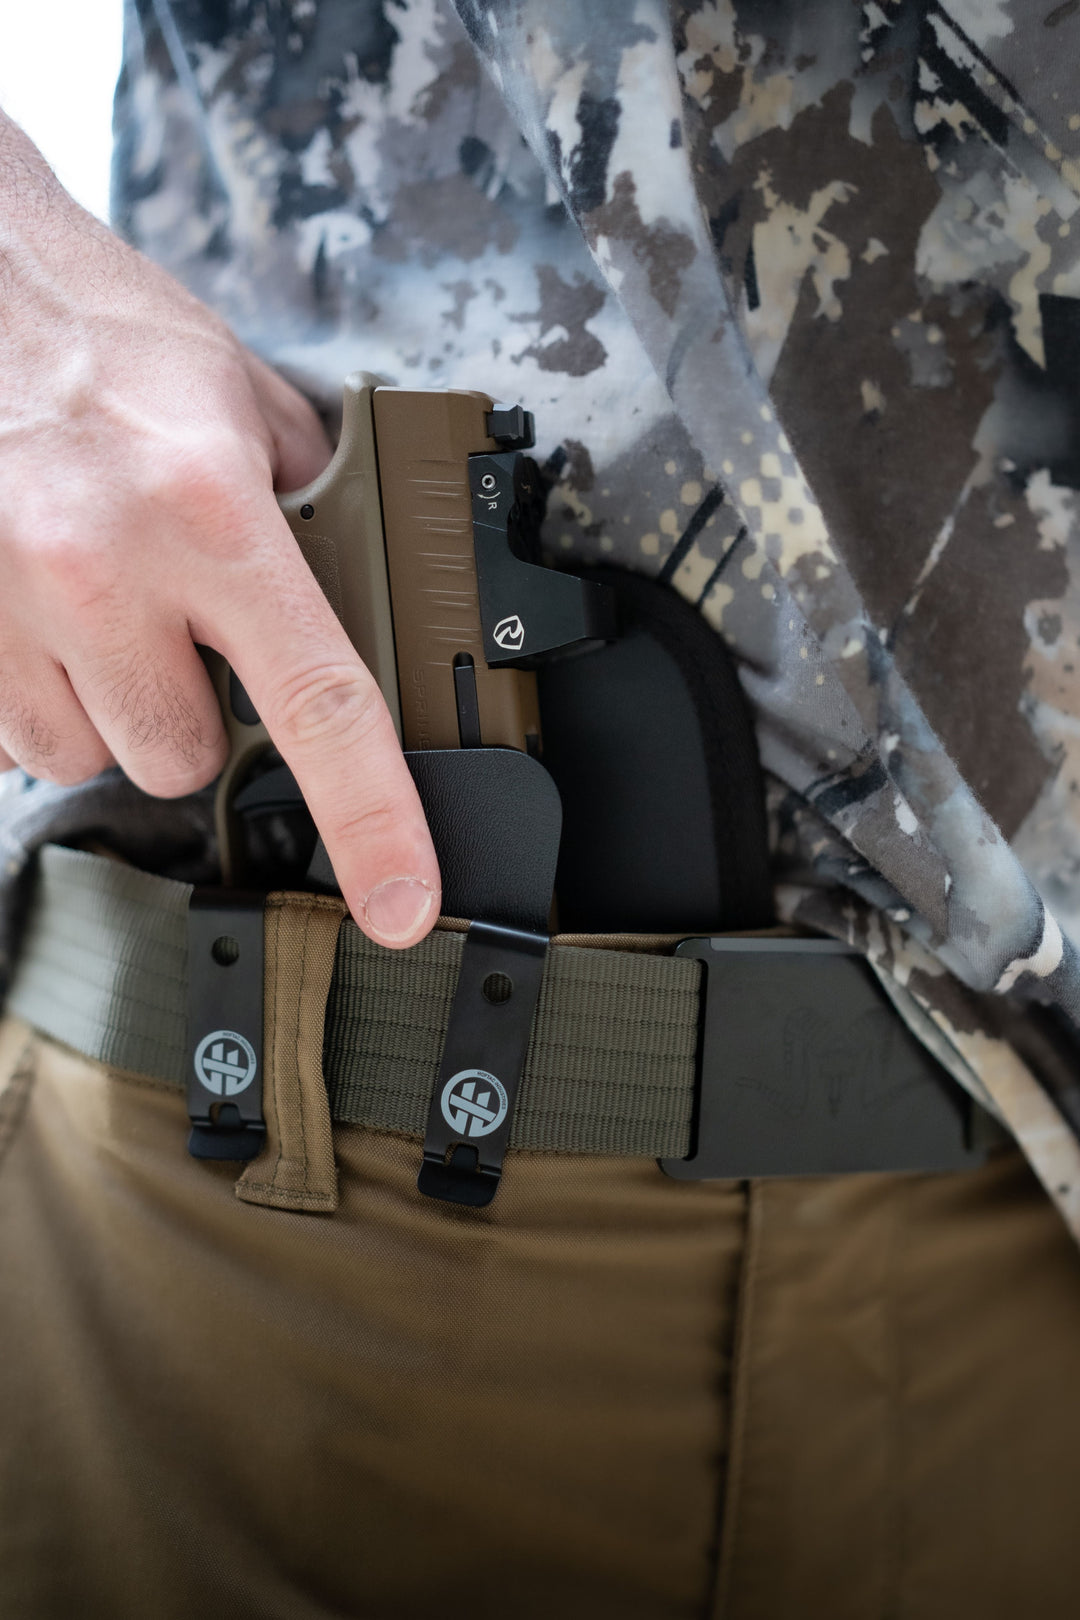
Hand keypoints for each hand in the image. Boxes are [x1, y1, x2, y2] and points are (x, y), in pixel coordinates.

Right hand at [0, 115, 439, 946]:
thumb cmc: (105, 336)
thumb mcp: (244, 402)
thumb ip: (311, 511)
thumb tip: (365, 599)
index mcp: (210, 512)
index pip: (318, 705)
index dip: (372, 823)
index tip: (399, 904)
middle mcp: (100, 568)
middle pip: (176, 756)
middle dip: (188, 713)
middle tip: (173, 622)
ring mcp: (3, 603)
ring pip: (82, 757)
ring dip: (104, 708)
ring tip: (97, 608)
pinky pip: (4, 737)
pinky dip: (31, 697)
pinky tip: (39, 619)